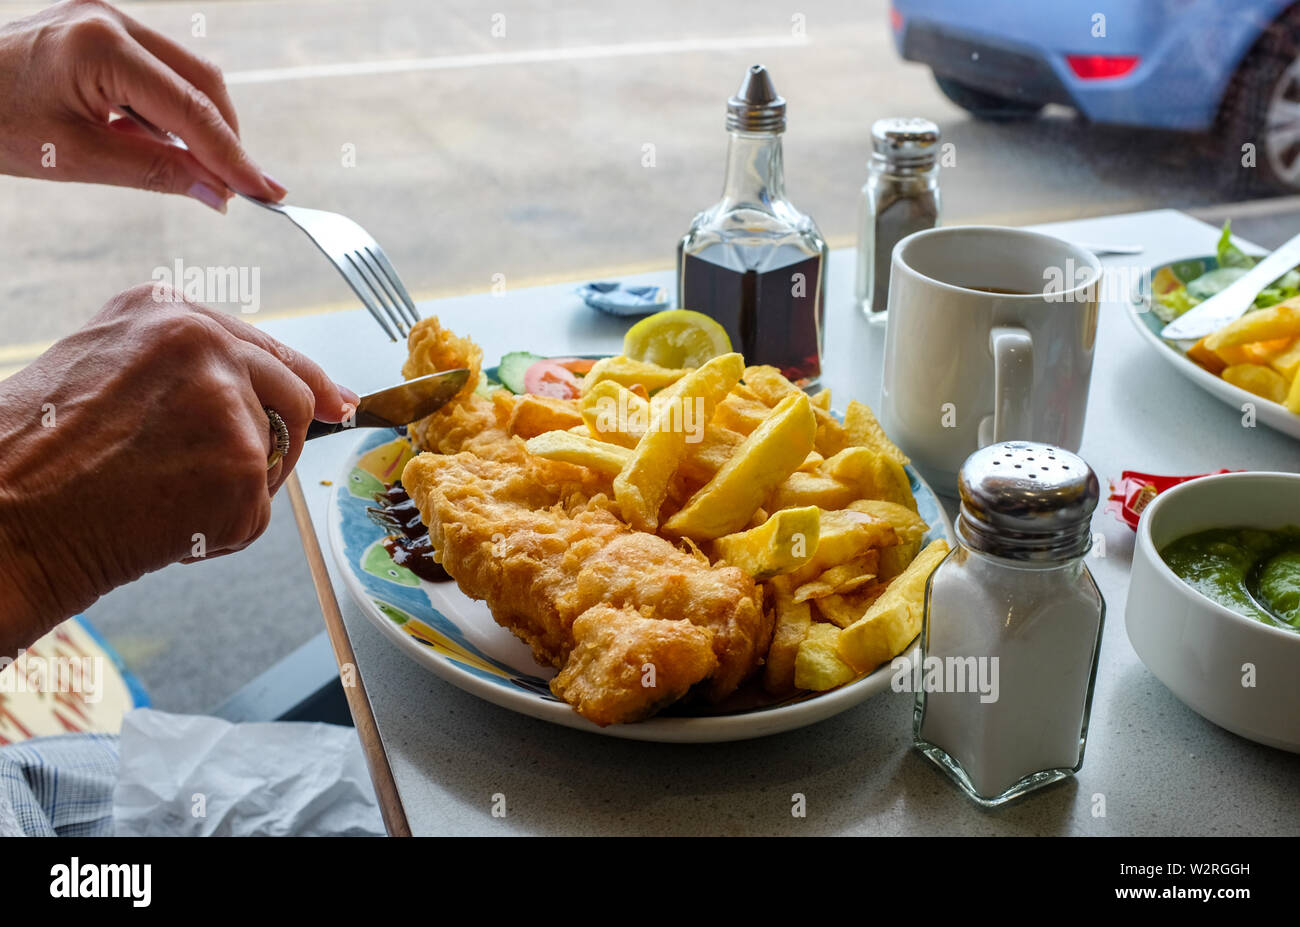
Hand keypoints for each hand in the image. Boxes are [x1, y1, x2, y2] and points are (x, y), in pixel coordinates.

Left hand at [0, 0, 283, 210]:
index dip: (233, 156)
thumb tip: (219, 194)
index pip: (190, 109)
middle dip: (227, 138)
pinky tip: (168, 148)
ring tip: (202, 176)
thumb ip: (157, 173)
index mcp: (101, 45)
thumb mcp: (77, 159)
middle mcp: (112, 19)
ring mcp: (108, 19)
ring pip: (187, 76)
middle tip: (245, 190)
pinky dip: (173, 114)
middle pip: (202, 81)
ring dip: (202, 127)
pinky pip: (160, 72)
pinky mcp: (103, 30)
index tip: (266, 192)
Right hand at [0, 284, 356, 654]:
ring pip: (274, 461)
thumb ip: (183, 366)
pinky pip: (255, 514)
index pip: (268, 348)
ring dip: (231, 491)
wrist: (4, 514)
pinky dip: (217, 533)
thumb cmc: (36, 449)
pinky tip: (159, 523)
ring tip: (154, 496)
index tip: (339, 403)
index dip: (309, 382)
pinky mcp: (243, 468)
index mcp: (170, 311)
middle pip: (294, 398)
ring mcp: (232, 406)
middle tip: (225, 479)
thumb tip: (265, 389)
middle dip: (275, 443)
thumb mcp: (103, 363)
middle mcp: (209, 344)